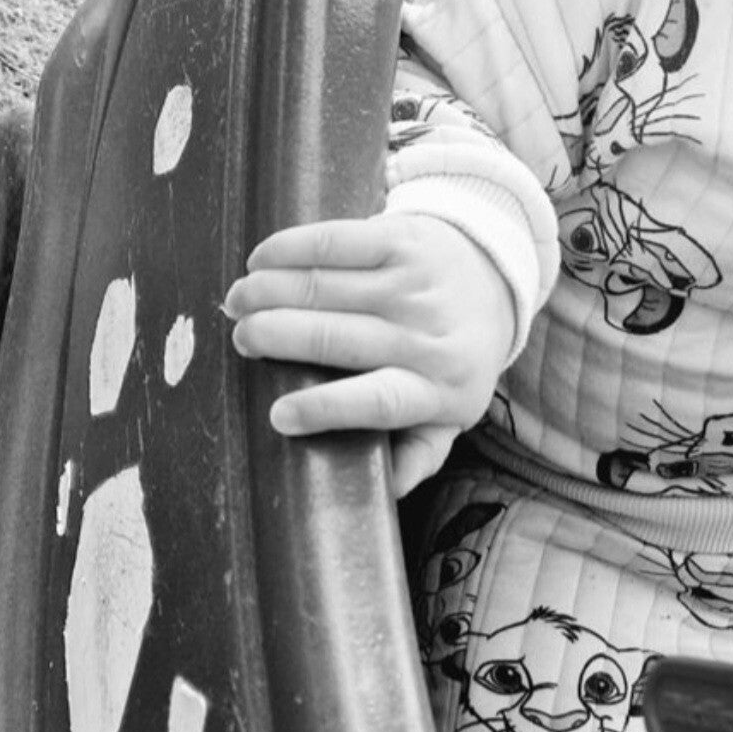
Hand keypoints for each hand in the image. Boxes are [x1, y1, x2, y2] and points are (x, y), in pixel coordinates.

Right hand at [223, 212, 517, 495]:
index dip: (325, 409)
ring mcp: (416, 285)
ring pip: (326, 285)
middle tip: (242, 340)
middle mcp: (427, 337)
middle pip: (338, 337)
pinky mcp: (403, 242)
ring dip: (269, 290)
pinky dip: (289, 248)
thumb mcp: (449, 415)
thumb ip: (418, 455)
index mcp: (437, 391)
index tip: (277, 416)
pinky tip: (260, 261)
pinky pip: (335, 241)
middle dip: (276, 334)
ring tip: (238, 302)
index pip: (378, 402)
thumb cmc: (454, 359)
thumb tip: (384, 490)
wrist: (494, 281)